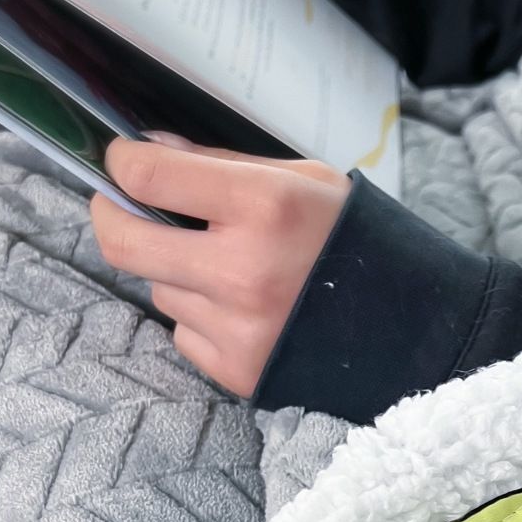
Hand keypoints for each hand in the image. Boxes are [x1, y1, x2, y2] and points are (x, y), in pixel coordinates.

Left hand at [92, 137, 350, 396]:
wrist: (411, 327)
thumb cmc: (355, 241)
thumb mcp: (306, 180)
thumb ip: (224, 165)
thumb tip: (150, 151)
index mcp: (265, 206)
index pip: (149, 177)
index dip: (123, 163)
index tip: (122, 161)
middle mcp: (243, 269)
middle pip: (124, 242)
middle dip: (110, 216)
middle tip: (119, 205)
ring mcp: (237, 326)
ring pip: (159, 289)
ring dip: (176, 272)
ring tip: (227, 268)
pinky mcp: (236, 369)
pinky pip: (184, 333)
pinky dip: (201, 317)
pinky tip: (244, 309)